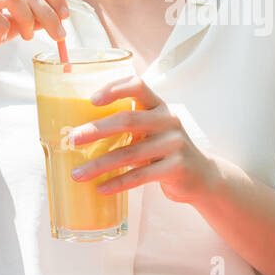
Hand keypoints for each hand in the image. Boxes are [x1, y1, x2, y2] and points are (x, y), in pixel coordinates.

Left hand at [67, 75, 219, 205]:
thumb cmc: (165, 150)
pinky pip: (141, 176)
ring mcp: (175, 144)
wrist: (202, 176)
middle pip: (128, 120)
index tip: (91, 100)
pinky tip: (101, 189)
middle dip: (96, 130)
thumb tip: (80, 130)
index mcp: (159, 106)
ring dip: (99, 164)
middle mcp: (168, 120)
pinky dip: (118, 183)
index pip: (138, 86)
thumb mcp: (153, 130)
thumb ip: (129, 124)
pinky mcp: (176, 167)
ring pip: (130, 153)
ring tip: (77, 174)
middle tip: (72, 139)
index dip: (114, 89)